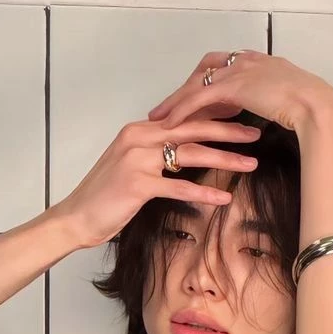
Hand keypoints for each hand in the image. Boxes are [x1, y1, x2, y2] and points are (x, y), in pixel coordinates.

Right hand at [52, 118, 261, 248]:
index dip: (215, 116)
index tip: (242, 117)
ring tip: (250, 164)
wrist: (76, 217)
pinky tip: (224, 198)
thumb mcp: (133, 168)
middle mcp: (139, 138)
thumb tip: (184, 155)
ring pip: (190, 155)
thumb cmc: (106, 197)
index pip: (184, 117)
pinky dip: (203, 193)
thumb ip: (156, 156)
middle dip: (228, 131)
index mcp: (140, 130)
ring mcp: (137, 160)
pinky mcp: (137, 184)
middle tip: (256, 134)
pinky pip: (178, 187)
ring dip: (224, 159)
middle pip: (193, 129)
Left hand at [147, 50, 332, 134]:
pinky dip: (181, 110)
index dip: (209, 82)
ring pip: (197, 83)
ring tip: (158, 118)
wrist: (317, 106)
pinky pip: (198, 98)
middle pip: (206, 70)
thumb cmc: (313, 109)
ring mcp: (239, 70)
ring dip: (176, 101)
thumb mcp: (292, 101)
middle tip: (168, 107)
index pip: (227, 67)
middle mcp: (247, 60)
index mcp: (261, 62)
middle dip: (186, 88)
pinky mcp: (232, 86)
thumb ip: (278, 101)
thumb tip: (277, 113)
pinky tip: (170, 124)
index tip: (197, 96)